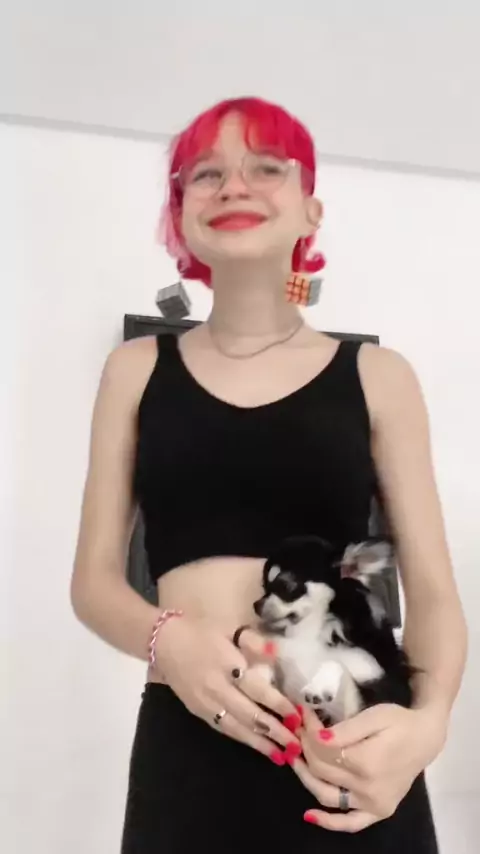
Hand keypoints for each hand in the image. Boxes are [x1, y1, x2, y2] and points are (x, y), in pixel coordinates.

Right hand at [154, 616, 300, 763]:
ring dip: (261, 743)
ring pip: (237, 728)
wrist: (165, 643)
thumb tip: (277, 652)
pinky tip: (259, 747)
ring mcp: (206, 703)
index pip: (257, 689)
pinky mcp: (199, 712)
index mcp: (227, 664)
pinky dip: (243, 739)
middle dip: (275, 731)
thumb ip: (254, 641)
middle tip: (297, 746)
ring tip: (282, 755)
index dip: (278, 704)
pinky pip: (224, 729)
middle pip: (250, 714)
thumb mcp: (230, 628)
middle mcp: (217, 687)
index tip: (297, 716)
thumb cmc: (203, 632)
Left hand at [292, 703, 447, 831]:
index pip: (322, 750)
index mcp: (366, 762)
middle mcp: (368, 788)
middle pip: (322, 771)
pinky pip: (350, 823)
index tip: (302, 716)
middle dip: (304, 748)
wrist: (425, 739)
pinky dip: (329, 823)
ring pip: (327, 795)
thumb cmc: (399, 722)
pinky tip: (309, 815)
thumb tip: (317, 737)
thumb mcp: (373, 716)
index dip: (308, 732)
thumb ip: (345, 729)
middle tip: (296, 731)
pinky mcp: (378, 812)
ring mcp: (373, 804)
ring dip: (306, 778)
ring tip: (294, 759)